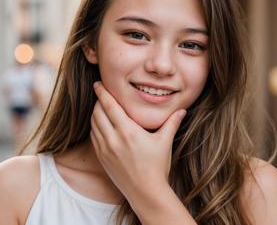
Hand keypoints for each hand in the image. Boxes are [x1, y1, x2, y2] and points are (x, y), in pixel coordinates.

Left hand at [89, 81, 185, 200]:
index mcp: (128, 131)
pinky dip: (95, 127)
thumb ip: (172, 123)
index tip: (98, 84)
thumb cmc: (157, 167)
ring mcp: (105, 149)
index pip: (110, 106)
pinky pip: (94, 137)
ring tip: (100, 107)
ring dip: (95, 113)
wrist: (146, 192)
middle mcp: (113, 139)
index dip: (102, 93)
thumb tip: (182, 110)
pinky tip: (101, 125)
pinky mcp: (102, 158)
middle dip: (98, 101)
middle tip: (101, 94)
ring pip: (94, 124)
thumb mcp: (165, 142)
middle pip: (98, 112)